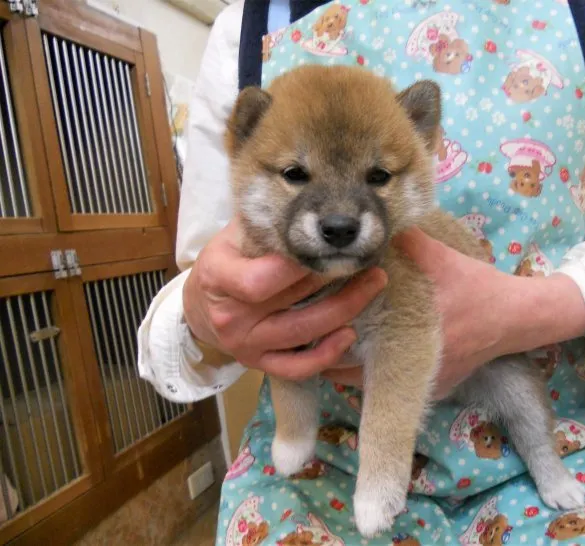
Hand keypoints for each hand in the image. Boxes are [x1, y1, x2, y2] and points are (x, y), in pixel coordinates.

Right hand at [182, 221, 387, 380]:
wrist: (200, 306)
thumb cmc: (224, 262)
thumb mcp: (232, 234)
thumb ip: (266, 220)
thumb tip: (313, 192)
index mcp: (219, 277)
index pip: (261, 279)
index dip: (297, 266)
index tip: (326, 245)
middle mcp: (232, 317)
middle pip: (293, 303)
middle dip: (337, 278)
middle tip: (369, 258)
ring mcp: (247, 345)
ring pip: (304, 333)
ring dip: (345, 310)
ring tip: (373, 285)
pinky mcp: (260, 364)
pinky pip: (297, 368)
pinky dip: (326, 356)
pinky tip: (350, 335)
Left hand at [322, 227, 584, 398]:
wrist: (516, 317)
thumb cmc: (477, 287)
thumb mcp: (443, 258)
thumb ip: (409, 240)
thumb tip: (378, 221)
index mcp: (408, 340)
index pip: (347, 357)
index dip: (324, 342)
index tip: (313, 323)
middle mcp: (413, 370)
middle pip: (352, 376)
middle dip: (331, 356)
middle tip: (315, 333)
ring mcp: (425, 383)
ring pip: (372, 385)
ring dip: (353, 365)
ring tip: (336, 341)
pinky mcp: (437, 387)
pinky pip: (395, 385)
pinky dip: (379, 372)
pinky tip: (370, 351)